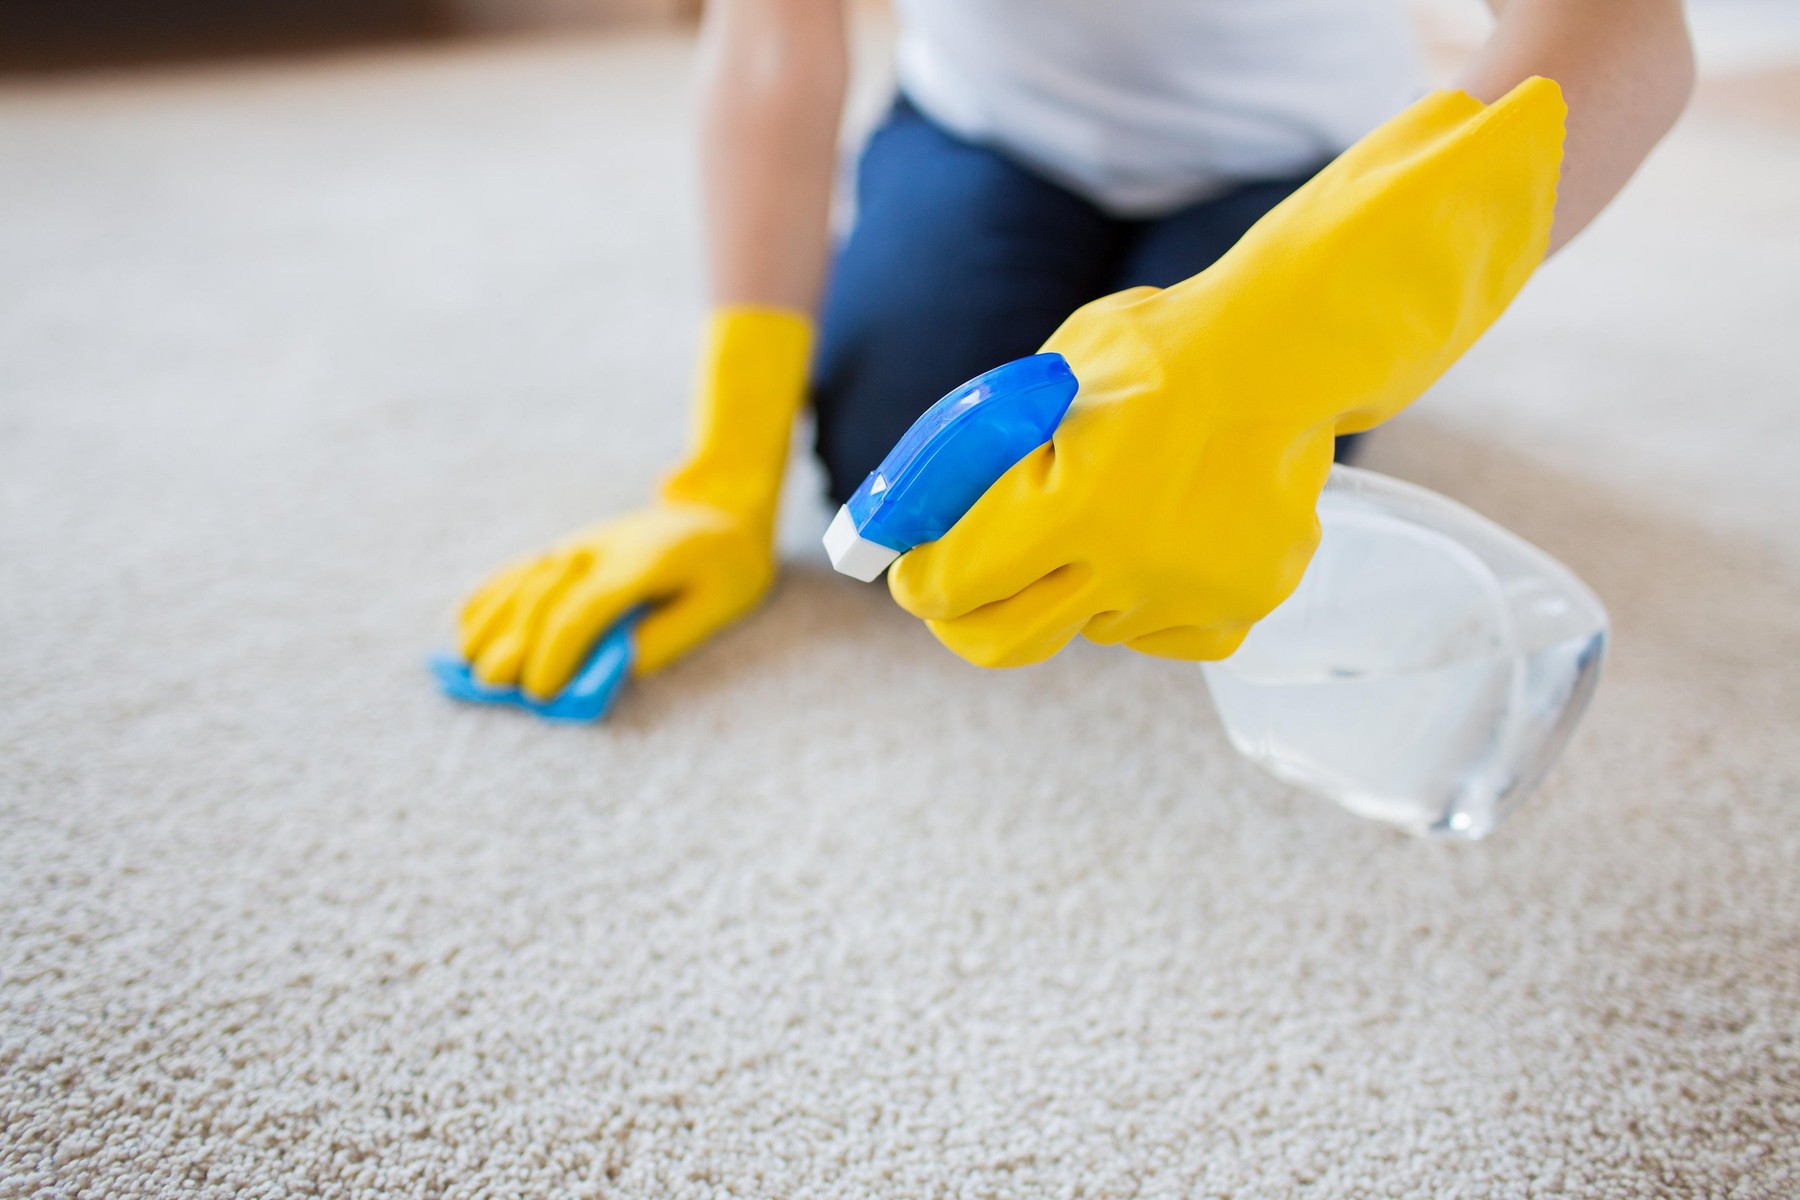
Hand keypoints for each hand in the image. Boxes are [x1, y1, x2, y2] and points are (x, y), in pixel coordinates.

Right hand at [451, 306, 812, 697]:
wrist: (720, 509)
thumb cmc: (726, 568)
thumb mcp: (717, 607)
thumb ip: (666, 638)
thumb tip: (615, 669)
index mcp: (637, 567)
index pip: (580, 612)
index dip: (555, 654)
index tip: (541, 693)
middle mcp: (598, 552)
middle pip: (540, 602)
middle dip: (514, 648)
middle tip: (497, 690)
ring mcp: (579, 546)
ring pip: (521, 584)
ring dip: (492, 624)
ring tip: (471, 667)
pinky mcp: (571, 547)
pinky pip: (519, 568)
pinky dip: (490, 595)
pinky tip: (466, 625)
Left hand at [889, 79, 1566, 667]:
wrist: (1288, 355)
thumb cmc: (1153, 353)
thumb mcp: (1044, 383)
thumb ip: (980, 456)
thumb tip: (912, 515)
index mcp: (1070, 507)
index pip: (949, 586)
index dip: (917, 579)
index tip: (909, 571)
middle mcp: (1126, 568)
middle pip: (998, 641)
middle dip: (963, 618)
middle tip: (958, 591)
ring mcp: (1185, 596)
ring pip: (1084, 625)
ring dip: (1073, 585)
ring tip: (1113, 507)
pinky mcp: (1236, 610)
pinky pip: (1157, 631)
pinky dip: (1146, 595)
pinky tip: (1166, 533)